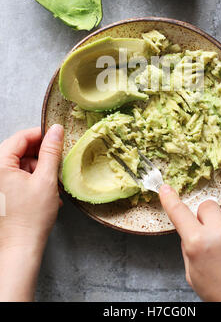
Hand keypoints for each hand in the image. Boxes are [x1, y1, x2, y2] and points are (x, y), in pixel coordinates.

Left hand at [0, 124, 63, 300]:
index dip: (40, 135)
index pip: (20, 137)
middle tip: (56, 161)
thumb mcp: (46, 179)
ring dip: (37, 169)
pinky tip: (45, 190)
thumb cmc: (31, 218)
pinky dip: (31, 179)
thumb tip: (56, 130)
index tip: (56, 137)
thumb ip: (51, 151)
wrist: (20, 248)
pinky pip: (16, 177)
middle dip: (40, 155)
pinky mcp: (1, 193)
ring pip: (19, 164)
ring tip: (52, 182)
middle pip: (18, 150)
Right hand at [159, 185, 220, 301]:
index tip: (165, 189)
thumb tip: (190, 233)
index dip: (170, 199)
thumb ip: (189, 249)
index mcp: (198, 243)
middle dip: (205, 217)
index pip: (179, 212)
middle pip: (206, 206)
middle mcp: (219, 231)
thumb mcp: (193, 275)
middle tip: (210, 234)